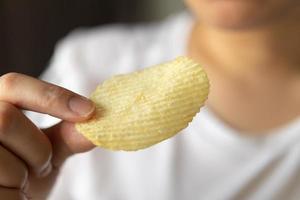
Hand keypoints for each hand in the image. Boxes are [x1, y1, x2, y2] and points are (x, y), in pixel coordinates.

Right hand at [0, 73, 95, 199]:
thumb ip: (69, 134)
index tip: (88, 110)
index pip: (13, 85)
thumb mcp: (48, 150)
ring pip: (5, 158)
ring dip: (25, 175)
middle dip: (38, 148)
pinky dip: (16, 196)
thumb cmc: (26, 175)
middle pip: (6, 119)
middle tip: (42, 166)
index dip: (52, 96)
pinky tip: (12, 195)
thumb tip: (100, 121)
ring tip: (21, 183)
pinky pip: (1, 189)